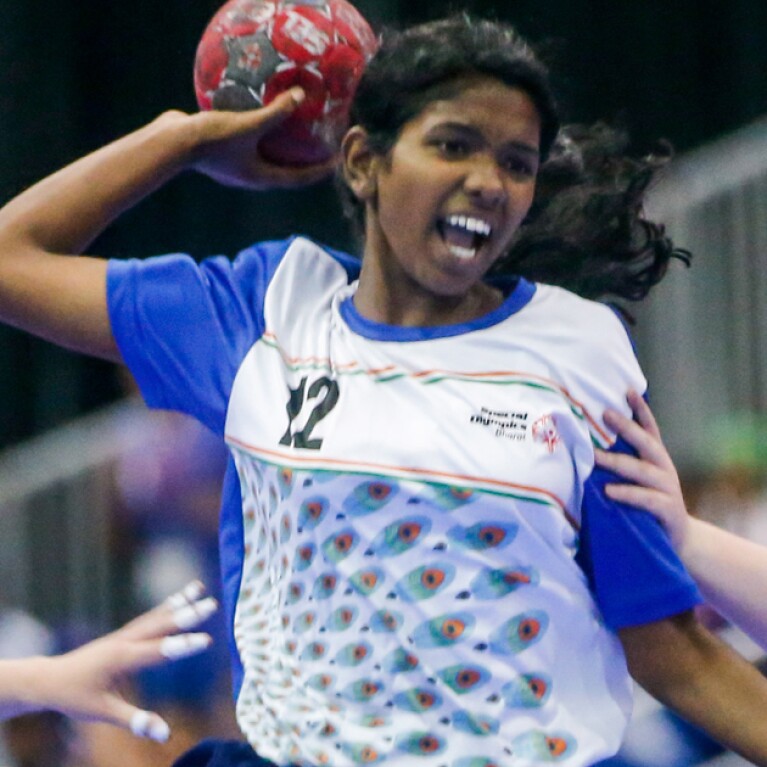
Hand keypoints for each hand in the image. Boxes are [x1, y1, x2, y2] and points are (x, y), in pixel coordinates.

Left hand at [24, 581, 216, 740]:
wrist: (48, 679)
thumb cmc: (74, 697)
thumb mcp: (102, 712)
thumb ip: (135, 721)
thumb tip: (164, 735)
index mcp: (121, 659)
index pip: (158, 651)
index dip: (182, 646)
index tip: (206, 640)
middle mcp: (125, 641)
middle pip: (161, 625)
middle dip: (187, 615)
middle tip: (212, 605)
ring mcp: (124, 635)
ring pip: (156, 616)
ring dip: (178, 602)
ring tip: (199, 589)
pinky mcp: (123, 635)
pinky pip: (149, 617)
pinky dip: (166, 606)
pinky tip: (180, 599)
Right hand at [185, 87, 336, 189]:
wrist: (173, 144)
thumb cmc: (213, 140)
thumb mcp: (249, 125)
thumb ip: (275, 113)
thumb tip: (300, 96)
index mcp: (261, 178)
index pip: (299, 178)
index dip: (319, 171)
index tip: (336, 162)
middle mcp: (251, 176)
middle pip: (286, 171)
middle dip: (305, 160)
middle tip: (321, 146)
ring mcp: (236, 166)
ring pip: (267, 158)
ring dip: (282, 148)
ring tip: (296, 131)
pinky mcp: (224, 152)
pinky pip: (250, 144)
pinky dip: (261, 134)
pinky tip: (262, 115)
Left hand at [594, 389, 690, 550]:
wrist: (681, 540)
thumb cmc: (650, 504)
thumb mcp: (640, 480)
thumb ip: (624, 462)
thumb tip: (589, 443)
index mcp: (657, 459)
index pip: (650, 429)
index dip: (641, 409)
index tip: (628, 390)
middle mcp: (664, 469)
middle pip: (645, 443)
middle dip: (626, 427)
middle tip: (606, 413)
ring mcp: (667, 489)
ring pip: (641, 470)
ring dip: (616, 461)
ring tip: (594, 455)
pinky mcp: (667, 510)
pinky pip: (645, 499)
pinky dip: (627, 493)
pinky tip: (608, 490)